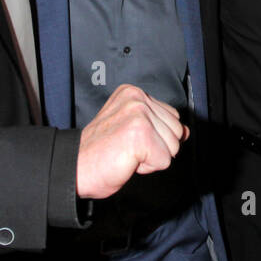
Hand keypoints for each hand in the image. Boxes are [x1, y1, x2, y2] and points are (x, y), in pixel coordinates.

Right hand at [76, 84, 187, 198]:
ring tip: (126, 153)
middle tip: (126, 148)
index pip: (172, 117)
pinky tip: (126, 160)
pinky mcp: (141, 134)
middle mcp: (137, 98)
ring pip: (173, 146)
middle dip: (156, 147)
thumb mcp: (133, 131)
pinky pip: (164, 161)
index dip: (155, 136)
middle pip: (177, 132)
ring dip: (151, 158)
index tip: (129, 139)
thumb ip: (160, 126)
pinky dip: (147, 167)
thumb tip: (187, 131)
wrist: (73, 166)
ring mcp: (139, 114)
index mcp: (133, 93)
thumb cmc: (99, 151)